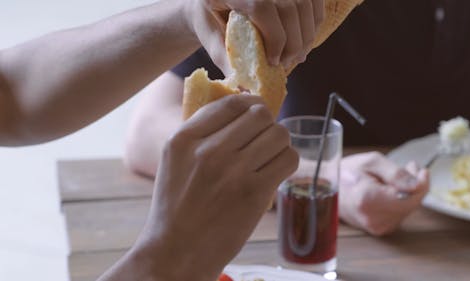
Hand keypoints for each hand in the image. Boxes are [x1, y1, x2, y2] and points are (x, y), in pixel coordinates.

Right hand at [133, 95, 297, 279]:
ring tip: (269, 156)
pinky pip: (288, 159)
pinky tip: (274, 171)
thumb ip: (201, 133)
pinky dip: (286, 162)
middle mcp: (208, 150)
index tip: (255, 113)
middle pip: (260, 114)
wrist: (176, 251)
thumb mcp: (174, 160)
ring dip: (279, 143)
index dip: (250, 103)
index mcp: (184, 139)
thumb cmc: (176, 206)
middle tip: (262, 139)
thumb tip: (240, 109)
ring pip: (279, 134)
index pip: (231, 103)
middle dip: (266, 124)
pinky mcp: (254, 193)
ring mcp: (233, 171)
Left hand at [186, 0, 324, 72]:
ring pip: (306, 4)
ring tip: (298, 55)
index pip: (263, 7)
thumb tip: (244, 89)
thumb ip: (224, 58)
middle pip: (291, 7)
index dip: (275, 38)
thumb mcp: (209, 34)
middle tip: (287, 63)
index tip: (274, 62)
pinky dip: (314, 21)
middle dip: (294, 42)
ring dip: (307, 34)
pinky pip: (314, 1)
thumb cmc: (209, 15)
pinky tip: (304, 38)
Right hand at [338, 152, 428, 235]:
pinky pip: (400, 214)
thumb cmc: (346, 173)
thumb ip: (395, 173)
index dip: (421, 183)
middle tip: (409, 167)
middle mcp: (374, 218)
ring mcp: (377, 227)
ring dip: (408, 192)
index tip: (420, 169)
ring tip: (396, 177)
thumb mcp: (370, 162)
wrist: (326, 190)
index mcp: (369, 200)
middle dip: (414, 185)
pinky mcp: (379, 229)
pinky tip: (391, 189)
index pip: (410, 197)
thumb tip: (417, 184)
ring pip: (408, 209)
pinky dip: (400, 201)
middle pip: (411, 203)